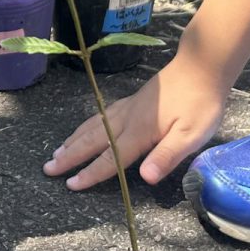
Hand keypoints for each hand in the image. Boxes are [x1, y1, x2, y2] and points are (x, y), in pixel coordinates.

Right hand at [44, 56, 228, 189]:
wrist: (201, 65)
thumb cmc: (200, 103)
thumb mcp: (192, 134)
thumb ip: (167, 156)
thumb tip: (145, 178)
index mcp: (140, 131)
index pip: (110, 157)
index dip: (90, 172)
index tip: (70, 184)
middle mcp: (127, 119)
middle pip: (92, 140)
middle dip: (70, 156)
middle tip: (48, 168)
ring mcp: (128, 107)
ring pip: (93, 126)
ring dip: (73, 140)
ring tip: (57, 151)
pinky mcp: (132, 101)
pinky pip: (100, 116)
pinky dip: (86, 125)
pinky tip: (84, 128)